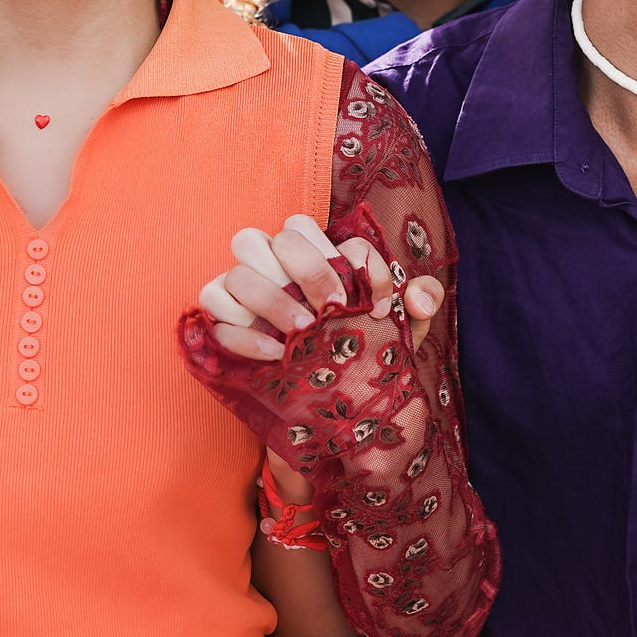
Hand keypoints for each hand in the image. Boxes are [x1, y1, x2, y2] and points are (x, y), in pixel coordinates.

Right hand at [196, 213, 442, 361]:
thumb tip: (416, 298)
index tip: (372, 303)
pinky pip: (215, 313)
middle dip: (303, 269)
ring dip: (272, 300)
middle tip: (330, 310)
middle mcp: (271, 266)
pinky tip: (277, 354)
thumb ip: (421, 301)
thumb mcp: (401, 330)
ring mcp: (241, 294)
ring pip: (237, 272)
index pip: (310, 227)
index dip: (345, 257)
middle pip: (266, 237)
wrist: (331, 408)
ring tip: (304, 332)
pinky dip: (244, 333)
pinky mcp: (220, 325)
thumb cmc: (363, 352)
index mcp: (312, 253)